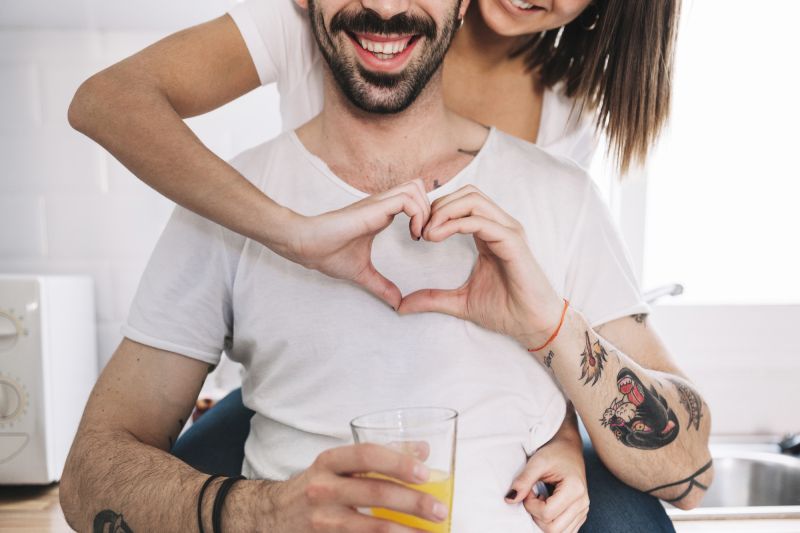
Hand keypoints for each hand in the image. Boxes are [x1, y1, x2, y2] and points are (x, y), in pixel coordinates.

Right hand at [263, 443, 447, 531]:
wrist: (271, 517)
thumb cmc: (316, 486)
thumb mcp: (339, 465)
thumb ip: (379, 455)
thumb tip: (423, 450)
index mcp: (329, 462)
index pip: (366, 455)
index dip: (398, 462)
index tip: (425, 473)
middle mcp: (323, 489)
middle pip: (375, 493)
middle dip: (413, 503)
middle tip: (439, 510)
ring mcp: (322, 520)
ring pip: (372, 528)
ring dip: (406, 532)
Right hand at [287, 179, 429, 309]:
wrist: (306, 246)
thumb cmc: (327, 253)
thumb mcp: (363, 273)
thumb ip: (381, 285)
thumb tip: (396, 303)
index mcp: (381, 214)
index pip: (413, 199)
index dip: (424, 215)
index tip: (421, 241)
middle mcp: (382, 204)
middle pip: (419, 187)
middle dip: (431, 210)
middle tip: (426, 236)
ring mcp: (378, 203)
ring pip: (416, 188)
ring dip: (426, 211)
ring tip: (420, 235)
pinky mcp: (374, 207)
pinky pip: (407, 199)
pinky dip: (418, 215)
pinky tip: (413, 236)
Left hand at [397, 185, 561, 347]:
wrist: (533, 325)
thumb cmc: (506, 311)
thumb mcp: (459, 302)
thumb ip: (432, 298)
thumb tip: (401, 305)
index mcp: (489, 234)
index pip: (461, 203)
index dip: (436, 211)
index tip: (416, 233)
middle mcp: (500, 226)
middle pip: (466, 193)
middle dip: (438, 206)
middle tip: (419, 230)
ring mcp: (508, 231)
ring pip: (473, 199)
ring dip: (445, 211)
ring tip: (427, 233)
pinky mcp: (513, 242)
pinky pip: (481, 221)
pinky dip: (456, 224)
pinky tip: (438, 237)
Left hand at [505, 437, 588, 532]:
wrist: (569, 449)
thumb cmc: (555, 453)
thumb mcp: (537, 462)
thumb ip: (523, 480)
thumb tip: (510, 499)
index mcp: (575, 489)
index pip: (547, 513)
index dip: (530, 504)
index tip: (528, 490)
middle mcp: (582, 503)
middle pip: (553, 528)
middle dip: (536, 515)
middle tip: (533, 496)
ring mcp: (583, 511)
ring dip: (543, 520)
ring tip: (541, 501)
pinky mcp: (580, 515)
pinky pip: (564, 531)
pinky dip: (551, 523)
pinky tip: (547, 506)